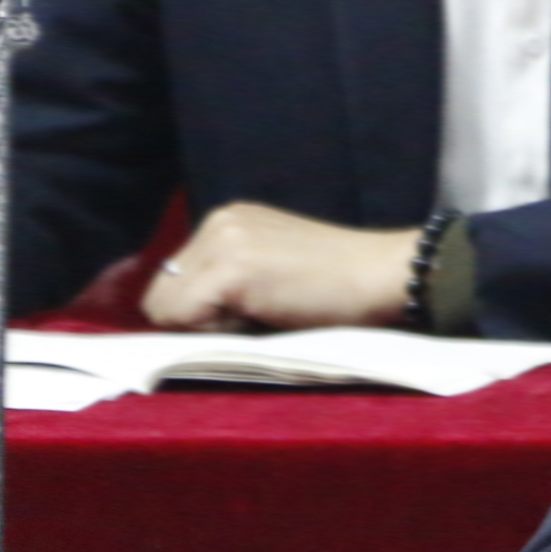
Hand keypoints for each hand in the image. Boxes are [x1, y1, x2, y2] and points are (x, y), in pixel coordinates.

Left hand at [141, 202, 414, 330]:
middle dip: (199, 318)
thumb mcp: (273, 269)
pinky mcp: (230, 269)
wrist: (387, 276)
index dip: (204, 310)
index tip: (256, 310)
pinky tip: (261, 320)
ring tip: (262, 316)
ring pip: (167, 308)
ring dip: (207, 326)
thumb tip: (182, 317)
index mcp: (229, 218)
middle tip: (259, 316)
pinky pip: (183, 318)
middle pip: (162, 292)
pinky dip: (214, 333)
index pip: (175, 279)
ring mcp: (222, 241)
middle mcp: (218, 219)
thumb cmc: (343, 286)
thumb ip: (230, 279)